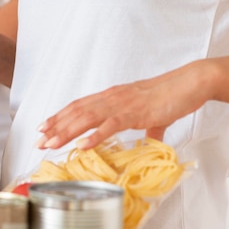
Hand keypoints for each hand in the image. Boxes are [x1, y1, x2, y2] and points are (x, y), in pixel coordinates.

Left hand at [35, 60, 213, 149]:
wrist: (190, 83)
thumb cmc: (171, 96)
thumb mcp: (151, 114)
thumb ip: (147, 129)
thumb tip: (149, 142)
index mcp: (111, 97)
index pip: (77, 106)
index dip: (58, 116)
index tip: (43, 127)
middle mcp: (110, 98)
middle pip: (76, 112)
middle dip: (55, 127)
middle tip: (38, 141)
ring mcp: (121, 105)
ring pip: (87, 118)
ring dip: (67, 132)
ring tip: (51, 144)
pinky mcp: (136, 113)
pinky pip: (110, 125)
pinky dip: (94, 136)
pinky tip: (82, 145)